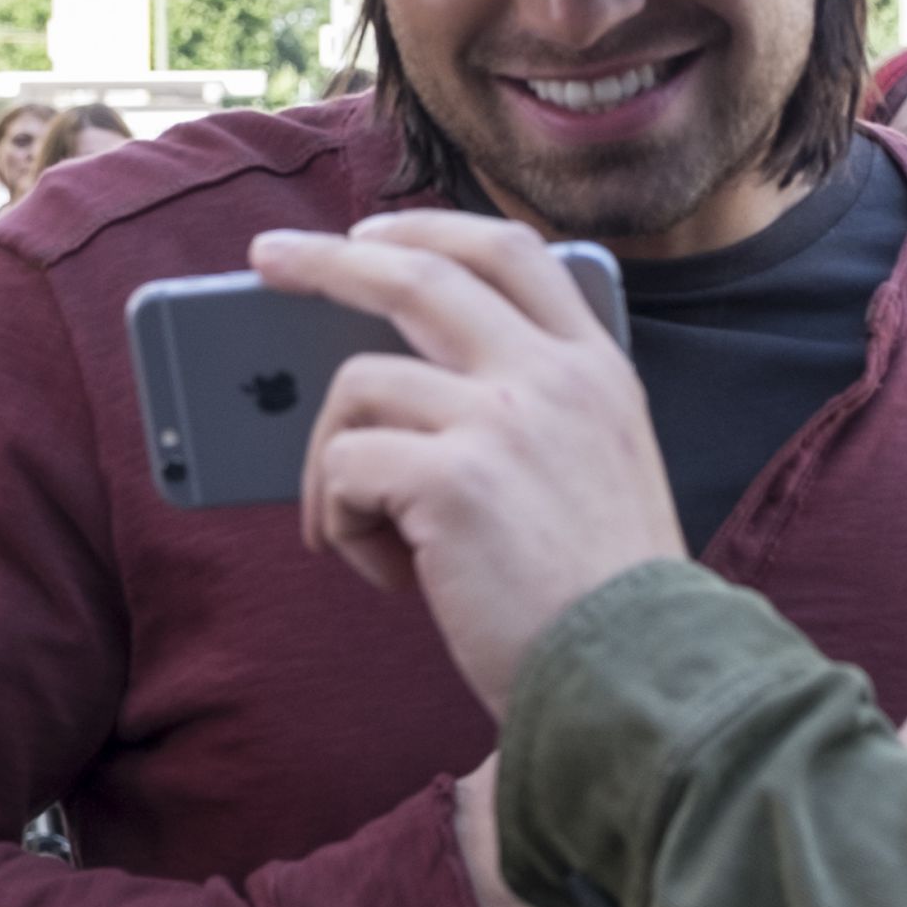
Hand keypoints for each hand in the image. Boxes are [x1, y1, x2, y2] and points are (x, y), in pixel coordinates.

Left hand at [257, 214, 681, 715]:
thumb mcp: (599, 470)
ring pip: (357, 384)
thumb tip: (397, 385)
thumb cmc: (604, 600)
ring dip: (330, 459)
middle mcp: (554, 376)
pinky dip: (343, 522)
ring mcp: (504, 419)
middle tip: (268, 258)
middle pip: (418, 274)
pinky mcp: (453, 478)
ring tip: (356, 530)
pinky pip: (346, 467)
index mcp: (597, 370)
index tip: (373, 235)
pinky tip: (388, 575)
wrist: (639, 676)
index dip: (430, 230)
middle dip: (329, 259)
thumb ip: (534, 414)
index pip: (511, 252)